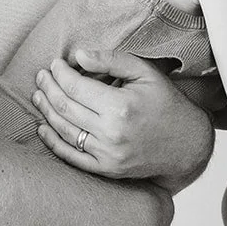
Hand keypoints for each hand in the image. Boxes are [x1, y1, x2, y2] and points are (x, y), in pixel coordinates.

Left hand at [32, 48, 213, 192]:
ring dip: (46, 111)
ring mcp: (107, 154)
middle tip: (41, 76)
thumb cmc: (166, 103)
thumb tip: (78, 56)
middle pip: (65, 107)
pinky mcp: (106, 169)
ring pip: (64, 130)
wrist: (187, 144)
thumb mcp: (145, 73)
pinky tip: (43, 127)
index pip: (75, 87)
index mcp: (120, 106)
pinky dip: (53, 141)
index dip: (60, 73)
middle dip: (48, 88)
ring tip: (39, 95)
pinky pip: (71, 156)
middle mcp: (111, 133)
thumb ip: (111, 60)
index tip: (55, 64)